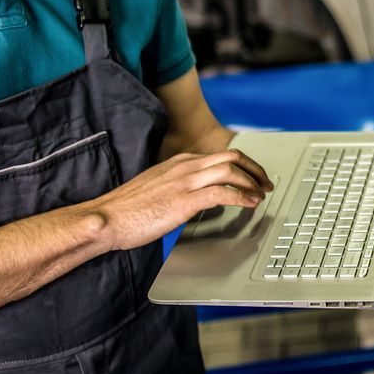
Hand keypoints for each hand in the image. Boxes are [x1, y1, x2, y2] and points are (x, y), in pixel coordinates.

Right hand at [90, 149, 273, 250]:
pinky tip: (249, 204)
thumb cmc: (127, 209)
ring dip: (252, 182)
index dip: (242, 165)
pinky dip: (242, 197)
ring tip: (262, 195)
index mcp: (178, 163)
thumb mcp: (156, 188)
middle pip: (232, 157)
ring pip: (231, 171)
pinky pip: (223, 193)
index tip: (253, 176)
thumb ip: (178, 186)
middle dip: (255, 169)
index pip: (219, 156)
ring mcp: (185, 182)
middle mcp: (184, 167)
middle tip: (266, 183)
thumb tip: (198, 195)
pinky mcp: (184, 200)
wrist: (107, 217)